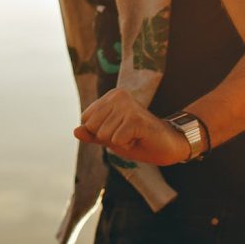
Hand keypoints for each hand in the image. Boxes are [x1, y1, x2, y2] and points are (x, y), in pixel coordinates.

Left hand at [74, 88, 189, 165]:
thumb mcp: (111, 138)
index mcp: (110, 96)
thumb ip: (92, 134)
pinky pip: (117, 141)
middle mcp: (117, 96)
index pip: (86, 120)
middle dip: (108, 138)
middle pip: (93, 127)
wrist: (169, 145)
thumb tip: (75, 131)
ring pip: (104, 135)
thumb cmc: (138, 140)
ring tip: (134, 136)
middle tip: (127, 135)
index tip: (118, 131)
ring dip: (119, 143)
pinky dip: (127, 146)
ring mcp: (127, 106)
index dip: (100, 133)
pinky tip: (139, 139)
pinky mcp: (136, 119)